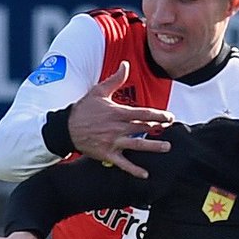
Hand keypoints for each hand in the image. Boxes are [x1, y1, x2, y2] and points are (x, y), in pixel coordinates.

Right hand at [67, 61, 174, 178]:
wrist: (66, 128)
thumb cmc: (83, 109)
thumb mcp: (98, 90)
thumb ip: (115, 79)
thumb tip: (126, 64)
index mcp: (118, 112)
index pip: (143, 113)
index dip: (158, 115)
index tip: (169, 117)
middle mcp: (117, 128)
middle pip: (143, 128)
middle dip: (158, 128)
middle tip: (171, 129)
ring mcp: (113, 142)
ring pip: (137, 145)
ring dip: (153, 147)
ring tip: (166, 147)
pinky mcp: (107, 154)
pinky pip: (123, 163)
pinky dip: (133, 170)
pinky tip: (145, 174)